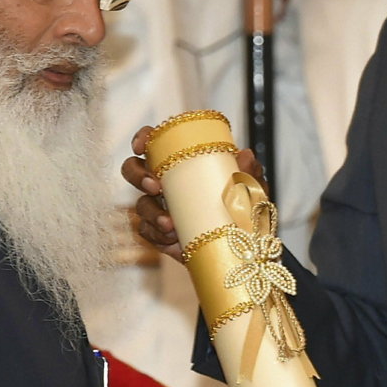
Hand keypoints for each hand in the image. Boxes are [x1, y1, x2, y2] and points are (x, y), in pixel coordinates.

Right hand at [121, 126, 266, 261]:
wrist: (244, 247)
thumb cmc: (244, 209)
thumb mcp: (252, 189)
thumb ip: (251, 172)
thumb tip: (245, 155)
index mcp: (183, 163)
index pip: (155, 143)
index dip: (142, 139)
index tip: (141, 146)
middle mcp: (166, 182)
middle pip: (134, 169)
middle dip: (138, 175)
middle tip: (156, 187)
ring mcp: (160, 208)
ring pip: (140, 204)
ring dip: (150, 212)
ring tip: (170, 224)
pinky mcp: (159, 234)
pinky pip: (147, 231)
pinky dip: (157, 234)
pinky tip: (173, 238)